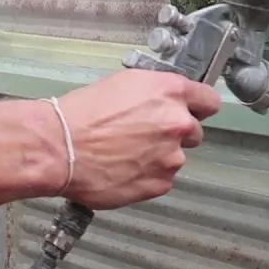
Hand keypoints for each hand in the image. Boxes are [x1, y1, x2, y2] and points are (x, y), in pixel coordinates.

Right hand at [56, 70, 222, 208]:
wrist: (60, 148)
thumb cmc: (81, 115)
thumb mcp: (123, 84)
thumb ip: (155, 94)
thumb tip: (166, 102)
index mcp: (170, 92)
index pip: (209, 100)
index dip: (198, 107)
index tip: (193, 112)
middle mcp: (177, 123)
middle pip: (194, 132)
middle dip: (175, 134)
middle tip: (144, 135)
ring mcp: (171, 157)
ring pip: (175, 157)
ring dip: (158, 157)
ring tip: (124, 153)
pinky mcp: (160, 184)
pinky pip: (161, 179)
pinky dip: (146, 176)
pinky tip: (122, 168)